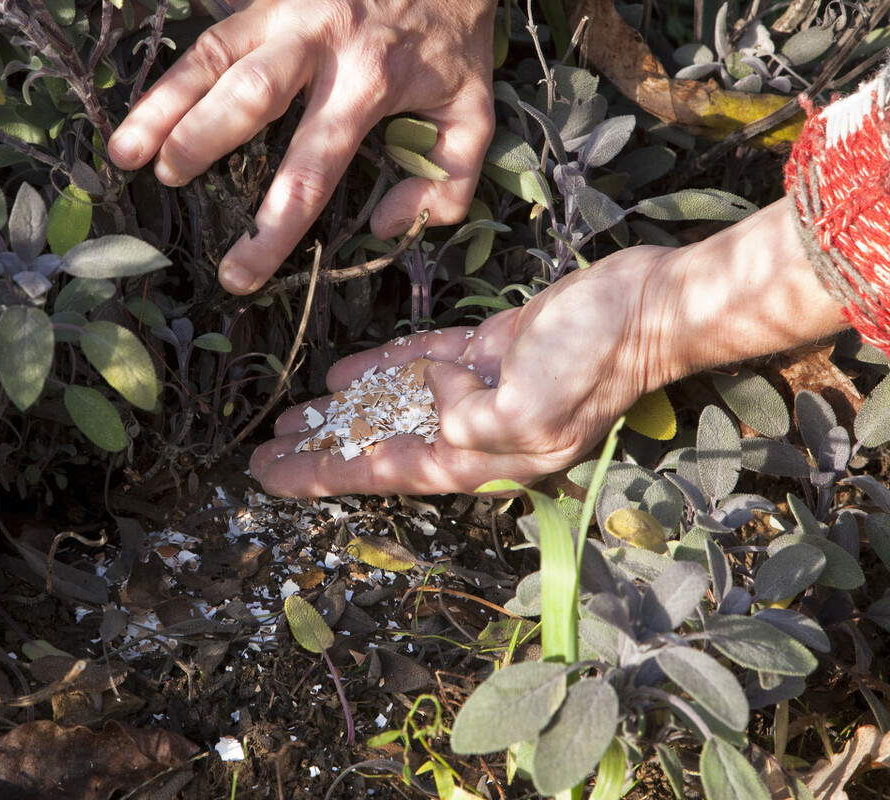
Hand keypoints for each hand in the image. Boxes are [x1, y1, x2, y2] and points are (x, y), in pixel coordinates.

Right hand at [108, 0, 498, 294]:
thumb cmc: (453, 40)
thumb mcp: (474, 113)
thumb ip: (448, 180)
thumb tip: (385, 223)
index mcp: (371, 84)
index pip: (311, 171)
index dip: (271, 230)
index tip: (237, 274)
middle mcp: (322, 44)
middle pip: (248, 99)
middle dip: (200, 143)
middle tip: (167, 183)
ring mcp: (288, 12)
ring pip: (214, 58)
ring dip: (163, 104)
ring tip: (123, 151)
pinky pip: (213, 36)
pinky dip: (175, 73)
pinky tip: (145, 108)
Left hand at [249, 246, 675, 495]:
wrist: (651, 308)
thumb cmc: (596, 362)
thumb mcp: (530, 408)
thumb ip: (468, 420)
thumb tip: (434, 399)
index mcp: (483, 457)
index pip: (384, 472)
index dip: (323, 474)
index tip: (269, 476)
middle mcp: (476, 432)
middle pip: (381, 444)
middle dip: (323, 449)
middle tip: (267, 449)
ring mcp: (481, 390)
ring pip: (395, 406)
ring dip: (346, 411)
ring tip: (295, 416)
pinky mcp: (489, 351)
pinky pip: (423, 364)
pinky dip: (385, 368)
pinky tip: (346, 374)